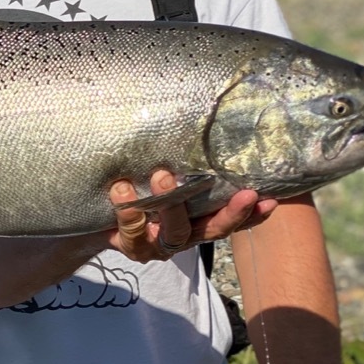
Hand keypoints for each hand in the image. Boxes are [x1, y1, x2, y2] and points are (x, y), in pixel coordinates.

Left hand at [107, 170, 276, 261]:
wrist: (93, 219)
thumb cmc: (134, 188)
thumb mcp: (160, 173)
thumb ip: (181, 162)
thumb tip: (202, 116)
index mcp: (197, 218)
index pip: (230, 217)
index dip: (252, 214)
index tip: (271, 199)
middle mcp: (183, 235)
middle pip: (214, 230)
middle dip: (232, 213)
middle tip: (246, 193)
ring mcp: (159, 244)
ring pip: (176, 231)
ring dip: (172, 203)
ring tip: (162, 175)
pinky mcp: (132, 246)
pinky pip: (133, 229)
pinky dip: (127, 208)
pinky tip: (121, 188)